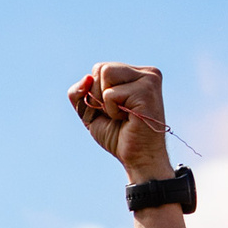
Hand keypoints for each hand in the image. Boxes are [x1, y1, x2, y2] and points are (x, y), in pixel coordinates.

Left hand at [69, 63, 175, 182]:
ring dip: (105, 102)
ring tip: (122, 114)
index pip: (100, 68)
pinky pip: (110, 94)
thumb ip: (79, 92)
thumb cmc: (117, 136)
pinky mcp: (146, 90)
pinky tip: (128, 119)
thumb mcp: (90, 110)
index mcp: (136, 74)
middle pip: (101, 68)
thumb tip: (87, 78)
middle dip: (98, 96)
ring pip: (105, 73)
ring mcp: (148, 79)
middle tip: (117, 114)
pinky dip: (112, 111)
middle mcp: (146, 73)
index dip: (95, 93)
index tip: (113, 111)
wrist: (138, 159)